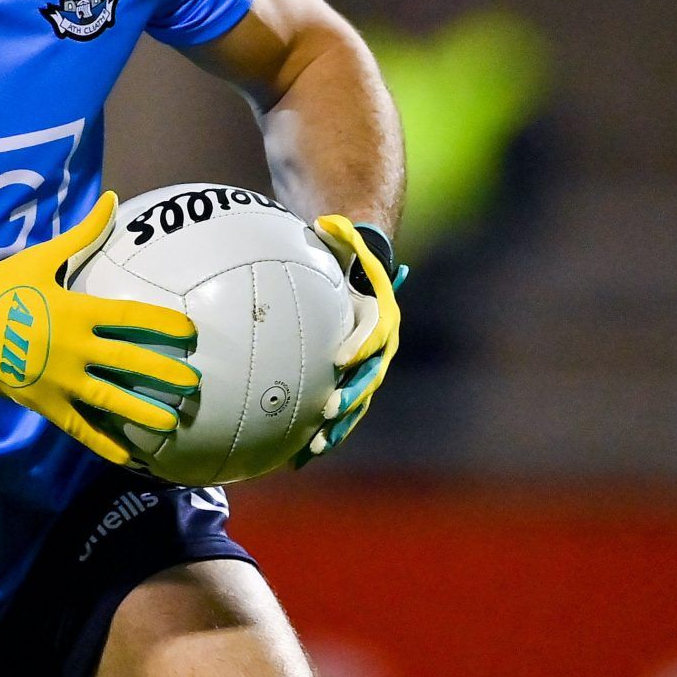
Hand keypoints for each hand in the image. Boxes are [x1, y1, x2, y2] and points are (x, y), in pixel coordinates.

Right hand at [0, 192, 200, 466]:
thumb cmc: (0, 287)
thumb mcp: (40, 257)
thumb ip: (82, 234)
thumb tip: (110, 200)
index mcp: (77, 311)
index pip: (133, 319)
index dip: (165, 326)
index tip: (190, 333)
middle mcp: (74, 348)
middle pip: (131, 362)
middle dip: (166, 373)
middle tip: (193, 383)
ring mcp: (59, 379)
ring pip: (111, 400)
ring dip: (144, 412)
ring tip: (171, 422)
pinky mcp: (44, 403)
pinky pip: (80, 427)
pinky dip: (104, 443)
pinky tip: (128, 455)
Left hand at [296, 218, 404, 463]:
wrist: (360, 266)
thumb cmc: (345, 249)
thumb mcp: (343, 237)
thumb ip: (339, 234)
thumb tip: (324, 223)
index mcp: (380, 314)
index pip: (374, 333)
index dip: (360, 346)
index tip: (340, 359)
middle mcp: (379, 346)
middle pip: (368, 377)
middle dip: (350, 398)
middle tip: (328, 413)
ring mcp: (366, 365)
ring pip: (356, 401)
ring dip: (338, 426)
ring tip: (314, 448)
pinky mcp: (349, 378)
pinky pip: (337, 407)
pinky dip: (321, 430)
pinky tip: (296, 453)